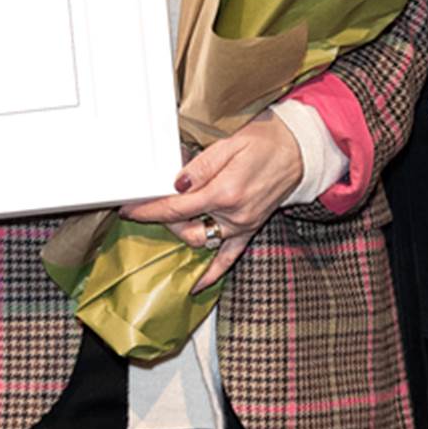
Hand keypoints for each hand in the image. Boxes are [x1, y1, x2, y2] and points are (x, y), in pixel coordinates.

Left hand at [119, 113, 303, 290]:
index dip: (149, 210)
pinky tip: (197, 285)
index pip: (177, 207)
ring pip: (201, 241)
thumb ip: (201, 167)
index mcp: (225, 192)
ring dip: (181, 233)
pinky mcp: (249, 229)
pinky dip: (213, 273)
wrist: (298, 151)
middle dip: (164, 218)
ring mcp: (242, 226)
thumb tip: (176, 185)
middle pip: (186, 228)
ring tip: (169, 220)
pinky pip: (229, 257)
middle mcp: (233, 215)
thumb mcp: (230, 145)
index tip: (129, 210)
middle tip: (152, 203)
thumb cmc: (265, 143)